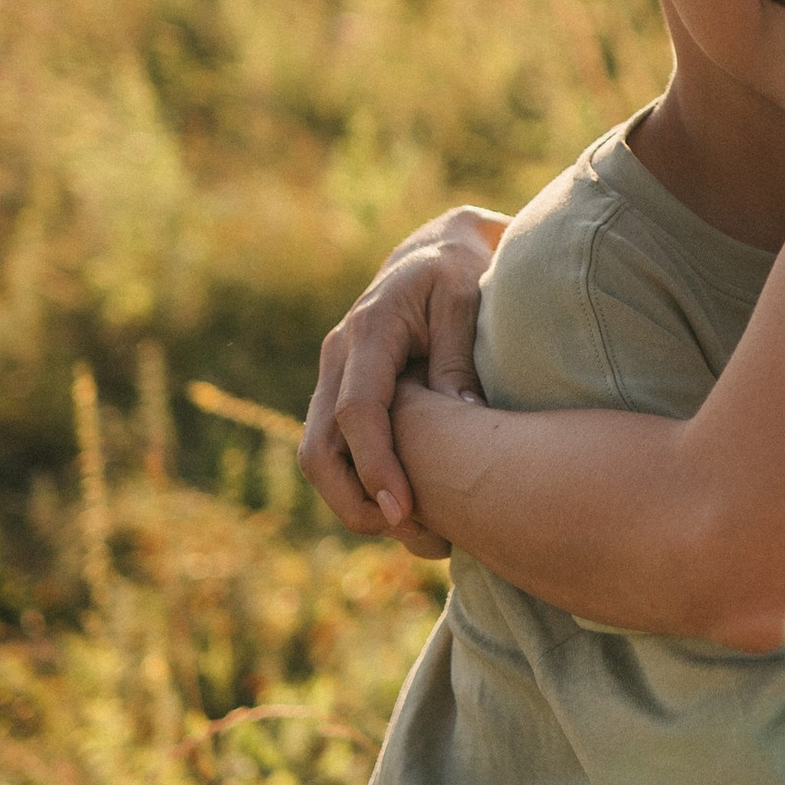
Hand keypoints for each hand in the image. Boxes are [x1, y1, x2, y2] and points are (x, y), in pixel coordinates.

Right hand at [298, 207, 506, 544]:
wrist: (434, 250)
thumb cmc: (458, 272)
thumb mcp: (467, 297)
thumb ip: (458, 354)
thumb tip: (462, 415)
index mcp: (370, 330)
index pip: (357, 411)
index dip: (376, 465)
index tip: (404, 511)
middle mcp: (339, 357)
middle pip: (319, 448)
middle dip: (353, 502)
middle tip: (412, 534)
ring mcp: (333, 377)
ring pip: (317, 457)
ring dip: (354, 504)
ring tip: (420, 534)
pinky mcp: (340, 395)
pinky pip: (333, 452)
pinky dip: (358, 487)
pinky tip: (408, 511)